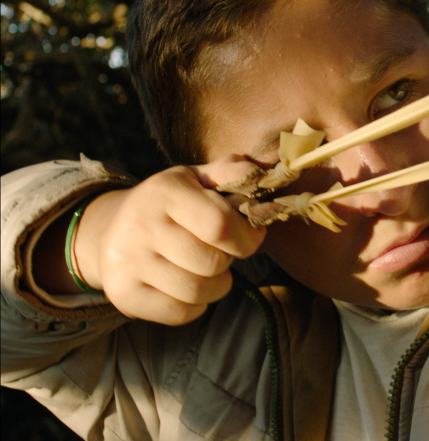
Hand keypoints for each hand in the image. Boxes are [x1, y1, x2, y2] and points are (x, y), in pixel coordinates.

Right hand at [74, 155, 265, 324]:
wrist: (109, 231)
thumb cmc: (168, 204)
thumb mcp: (196, 179)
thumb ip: (231, 172)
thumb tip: (263, 171)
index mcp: (164, 192)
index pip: (220, 226)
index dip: (247, 237)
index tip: (250, 236)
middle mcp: (139, 225)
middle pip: (213, 263)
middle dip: (228, 259)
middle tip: (219, 250)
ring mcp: (127, 262)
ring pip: (199, 291)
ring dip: (216, 285)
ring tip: (207, 268)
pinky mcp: (123, 294)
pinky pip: (181, 313)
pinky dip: (196, 305)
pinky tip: (188, 285)